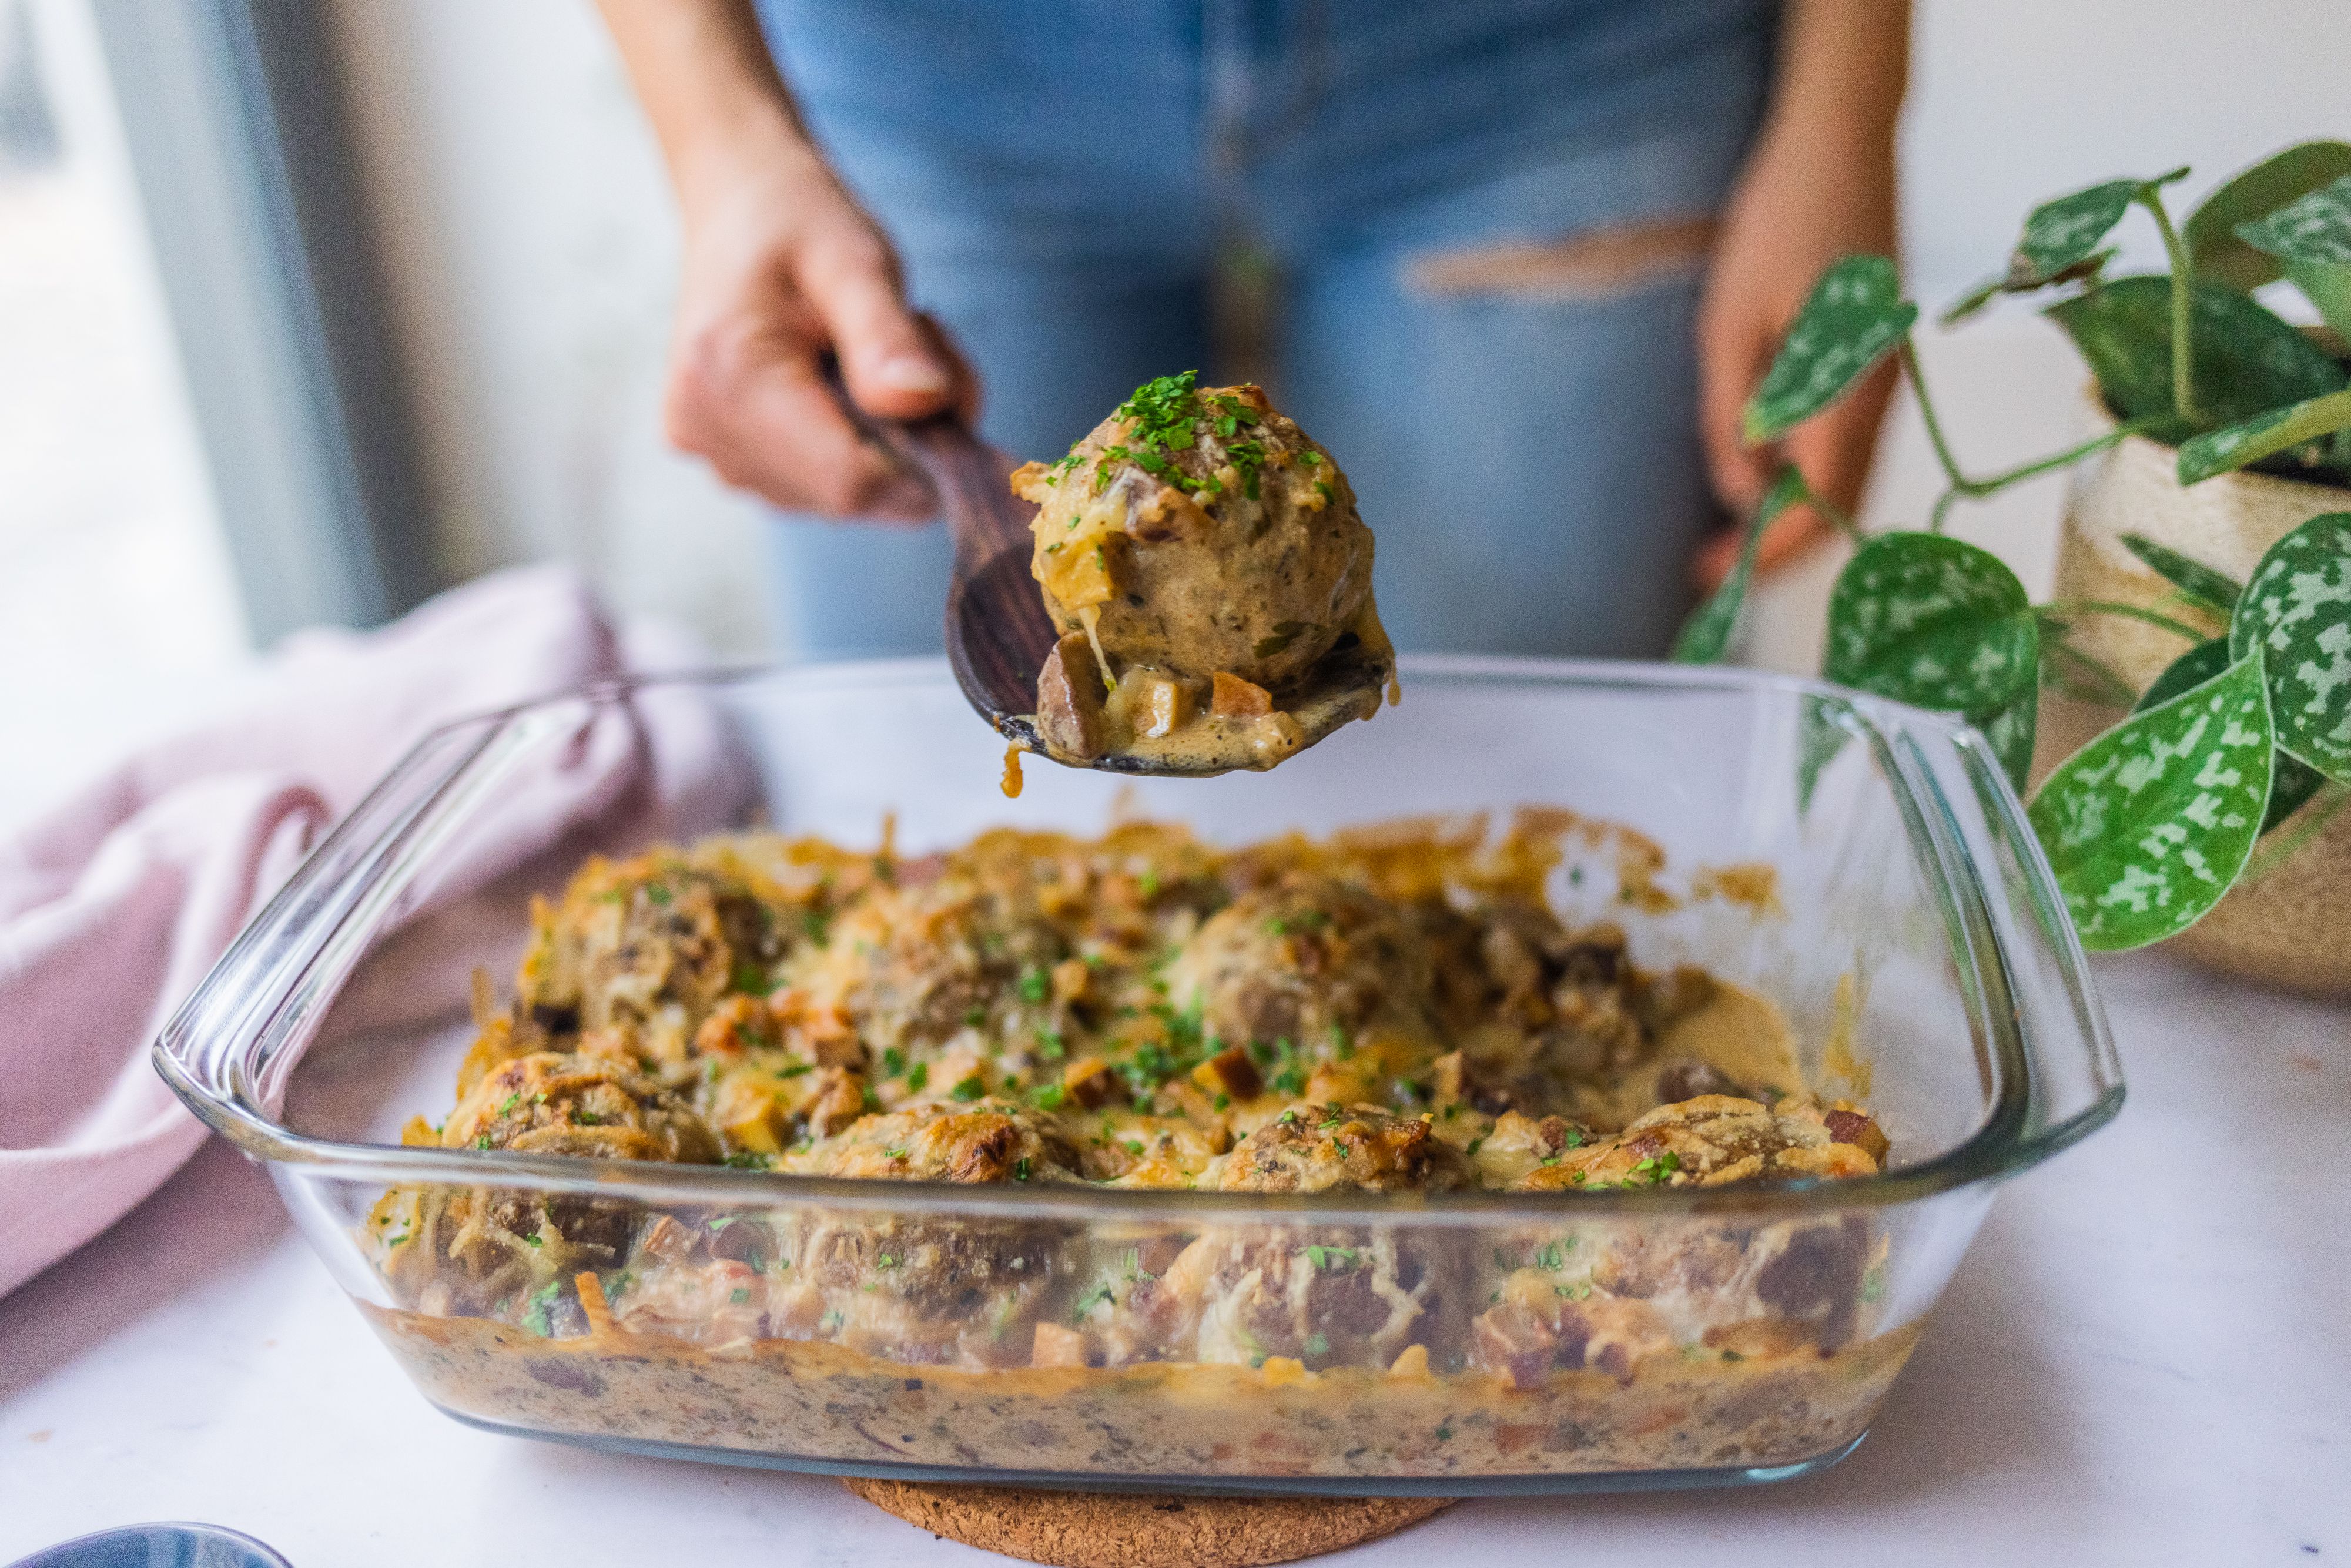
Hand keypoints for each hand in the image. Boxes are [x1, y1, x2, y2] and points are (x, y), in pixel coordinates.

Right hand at [665, 146, 977, 517]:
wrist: (740, 207)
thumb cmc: (798, 221)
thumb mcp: (855, 258)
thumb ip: (887, 335)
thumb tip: (925, 402)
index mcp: (730, 375)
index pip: (851, 481)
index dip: (924, 463)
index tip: (947, 388)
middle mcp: (706, 428)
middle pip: (850, 495)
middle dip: (907, 440)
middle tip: (913, 348)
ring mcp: (713, 452)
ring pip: (840, 497)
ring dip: (884, 442)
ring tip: (870, 355)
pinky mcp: (727, 460)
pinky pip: (817, 485)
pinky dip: (853, 445)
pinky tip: (844, 383)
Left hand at [1694, 113, 1899, 584]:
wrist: (1841, 141)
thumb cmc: (1779, 220)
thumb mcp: (1728, 324)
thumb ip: (1730, 414)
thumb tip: (1736, 493)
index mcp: (1848, 391)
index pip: (1818, 508)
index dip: (1767, 553)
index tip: (1713, 577)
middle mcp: (1881, 394)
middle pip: (1841, 505)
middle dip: (1777, 545)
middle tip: (1711, 565)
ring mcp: (1886, 376)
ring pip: (1846, 475)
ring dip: (1791, 511)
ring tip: (1725, 529)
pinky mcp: (1875, 358)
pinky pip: (1846, 439)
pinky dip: (1805, 471)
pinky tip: (1758, 467)